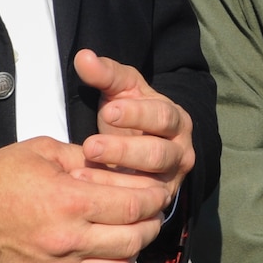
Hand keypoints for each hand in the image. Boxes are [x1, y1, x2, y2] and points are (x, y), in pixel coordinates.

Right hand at [0, 137, 168, 262]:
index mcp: (71, 202)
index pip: (133, 206)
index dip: (154, 199)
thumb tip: (116, 166)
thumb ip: (85, 158)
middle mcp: (69, 240)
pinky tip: (107, 259)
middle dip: (151, 225)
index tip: (160, 191)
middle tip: (153, 212)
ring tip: (133, 235)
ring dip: (133, 253)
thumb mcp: (44, 152)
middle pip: (133, 240)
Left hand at [73, 49, 194, 199]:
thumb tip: (84, 56)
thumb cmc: (131, 117)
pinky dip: (114, 200)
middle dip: (123, 150)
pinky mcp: (157, 203)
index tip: (108, 111)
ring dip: (114, 180)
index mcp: (176, 120)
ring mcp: (170, 180)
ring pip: (150, 184)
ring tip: (81, 174)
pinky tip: (88, 195)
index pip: (162, 116)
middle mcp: (180, 152)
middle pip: (158, 153)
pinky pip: (140, 206)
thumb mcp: (122, 92)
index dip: (137, 114)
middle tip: (90, 146)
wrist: (145, 148)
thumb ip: (106, 74)